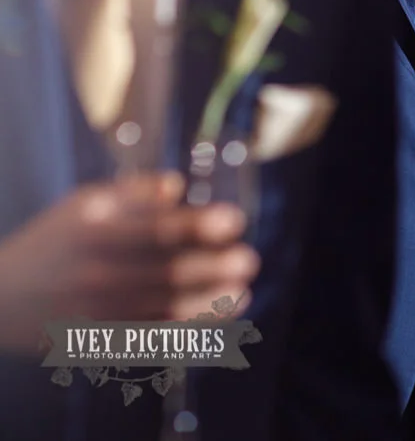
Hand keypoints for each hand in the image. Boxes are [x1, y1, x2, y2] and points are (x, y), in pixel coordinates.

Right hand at [0, 173, 258, 352]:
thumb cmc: (54, 241)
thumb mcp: (83, 206)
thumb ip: (132, 194)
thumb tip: (178, 186)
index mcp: (94, 233)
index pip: (156, 230)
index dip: (199, 226)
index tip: (235, 221)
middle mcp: (95, 274)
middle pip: (167, 274)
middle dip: (215, 268)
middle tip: (249, 260)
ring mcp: (96, 311)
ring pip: (164, 311)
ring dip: (211, 303)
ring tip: (243, 291)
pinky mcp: (98, 339)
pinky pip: (153, 337)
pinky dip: (189, 330)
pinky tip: (216, 318)